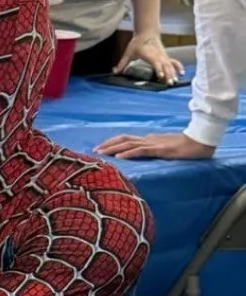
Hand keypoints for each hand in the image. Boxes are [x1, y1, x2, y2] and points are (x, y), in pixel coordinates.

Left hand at [97, 131, 213, 160]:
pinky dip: (128, 153)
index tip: (101, 148)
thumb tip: (146, 155)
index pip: (127, 139)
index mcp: (149, 139)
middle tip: (95, 150)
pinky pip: (141, 151)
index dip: (113, 142)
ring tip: (101, 153)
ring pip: (129, 144)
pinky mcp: (159, 149)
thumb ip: (156, 151)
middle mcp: (148, 139)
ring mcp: (153, 143)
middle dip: (108, 144)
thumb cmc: (186, 146)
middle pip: (124, 138)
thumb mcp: (167, 149)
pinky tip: (119, 157)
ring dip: (113, 148)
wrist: (199, 142)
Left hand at [117, 30, 183, 83]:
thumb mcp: (128, 53)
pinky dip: (178, 66)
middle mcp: (158, 55)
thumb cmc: (137, 43)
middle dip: (168, 74)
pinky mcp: (165, 56)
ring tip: (174, 82)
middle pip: (165, 65)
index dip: (159, 69)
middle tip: (169, 83)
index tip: (161, 76)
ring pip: (170, 65)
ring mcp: (163, 56)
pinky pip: (173, 62)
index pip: (156, 62)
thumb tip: (114, 72)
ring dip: (173, 73)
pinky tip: (181, 73)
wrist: (146, 33)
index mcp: (149, 54)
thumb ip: (122, 64)